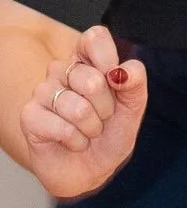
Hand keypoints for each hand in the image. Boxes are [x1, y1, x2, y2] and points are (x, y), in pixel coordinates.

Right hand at [20, 26, 147, 200]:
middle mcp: (62, 71)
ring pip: (78, 108)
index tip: (115, 82)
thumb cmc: (110, 135)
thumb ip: (135, 82)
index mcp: (88, 61)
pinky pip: (62, 127)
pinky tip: (73, 142)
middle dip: (106, 109)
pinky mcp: (30, 116)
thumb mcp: (133, 108)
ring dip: (91, 128)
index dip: (108, 59)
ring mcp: (43, 92)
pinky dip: (76, 141)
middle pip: (92, 79)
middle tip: (102, 118)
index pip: (94, 37)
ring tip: (87, 132)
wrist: (91, 170)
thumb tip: (122, 70)